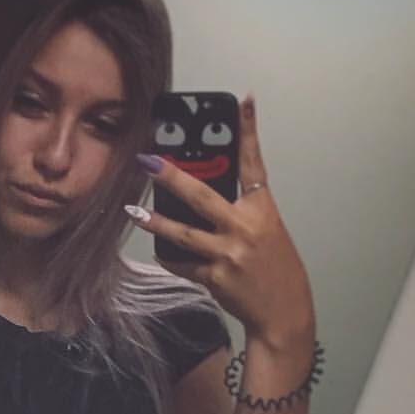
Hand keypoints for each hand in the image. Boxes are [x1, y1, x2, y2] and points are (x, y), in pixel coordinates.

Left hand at [126, 94, 314, 348]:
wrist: (283, 311)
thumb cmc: (275, 269)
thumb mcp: (267, 232)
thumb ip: (240, 214)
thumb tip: (202, 201)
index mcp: (262, 211)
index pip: (254, 164)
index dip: (249, 132)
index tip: (244, 102)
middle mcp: (244, 228)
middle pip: (202, 196)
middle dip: (172, 177)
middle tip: (148, 161)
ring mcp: (228, 254)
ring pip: (183, 233)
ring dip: (154, 222)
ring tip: (131, 210)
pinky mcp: (214, 278)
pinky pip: (183, 264)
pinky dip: (170, 257)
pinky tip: (158, 250)